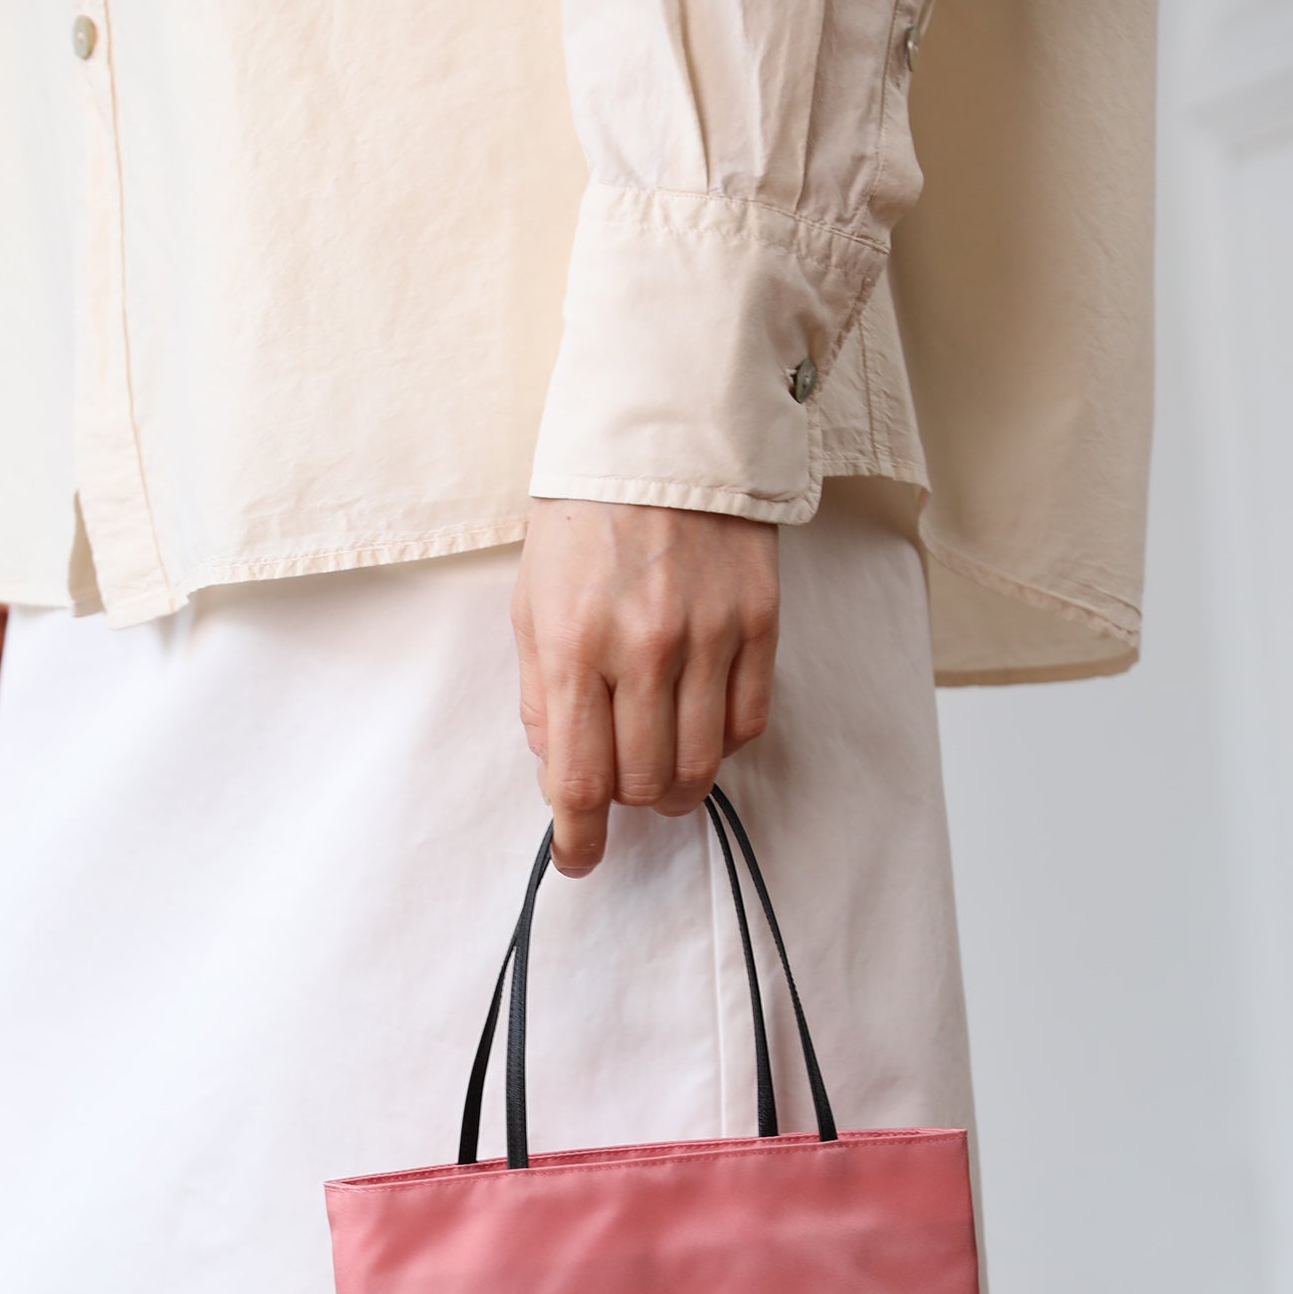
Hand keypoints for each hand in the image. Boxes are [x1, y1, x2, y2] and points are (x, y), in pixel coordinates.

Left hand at [511, 500, 779, 876]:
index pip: (579, 779)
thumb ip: (542, 696)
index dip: (579, 837)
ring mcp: (708, 637)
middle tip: (618, 784)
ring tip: (660, 768)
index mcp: (574, 645)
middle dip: (625, 802)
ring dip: (675, 785)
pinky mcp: (758, 623)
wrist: (663, 434)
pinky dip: (721, 742)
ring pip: (700, 765)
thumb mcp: (534, 603)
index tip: (578, 859)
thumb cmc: (585, 521)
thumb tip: (560, 771)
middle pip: (643, 783)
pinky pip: (747, 723)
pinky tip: (699, 721)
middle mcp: (644, 648)